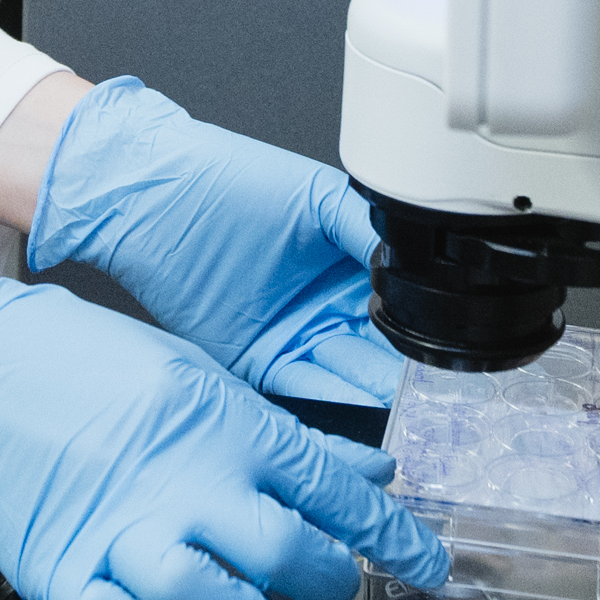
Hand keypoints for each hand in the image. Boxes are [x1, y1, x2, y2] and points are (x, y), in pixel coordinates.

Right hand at [0, 255, 445, 599]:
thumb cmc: (84, 366)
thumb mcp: (200, 376)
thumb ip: (279, 434)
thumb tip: (363, 472)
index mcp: (222, 426)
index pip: (332, 491)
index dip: (390, 535)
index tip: (421, 560)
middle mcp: (183, 483)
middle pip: (290, 557)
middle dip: (329, 580)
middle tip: (329, 580)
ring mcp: (123, 533)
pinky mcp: (66, 574)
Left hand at [30, 78, 402, 407]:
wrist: (153, 200)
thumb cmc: (227, 180)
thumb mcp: (316, 198)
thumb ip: (368, 232)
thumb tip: (417, 263)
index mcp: (347, 266)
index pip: (398, 310)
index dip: (421, 334)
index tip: (446, 360)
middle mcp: (323, 308)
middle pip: (375, 354)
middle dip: (401, 380)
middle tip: (431, 403)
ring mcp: (290, 339)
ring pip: (342, 381)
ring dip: (369, 401)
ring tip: (399, 417)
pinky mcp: (252, 366)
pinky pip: (297, 396)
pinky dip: (325, 410)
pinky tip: (352, 419)